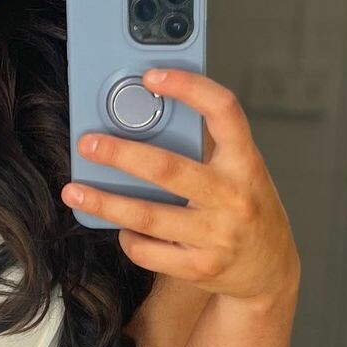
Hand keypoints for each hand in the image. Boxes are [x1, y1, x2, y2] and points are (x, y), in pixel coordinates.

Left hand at [61, 67, 299, 302]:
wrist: (271, 270)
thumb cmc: (245, 207)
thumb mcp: (239, 171)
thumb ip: (202, 150)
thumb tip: (138, 126)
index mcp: (245, 162)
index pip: (224, 111)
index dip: (189, 87)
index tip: (151, 76)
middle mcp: (234, 197)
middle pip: (168, 169)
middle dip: (120, 155)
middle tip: (88, 143)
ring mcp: (218, 236)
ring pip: (147, 215)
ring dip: (104, 202)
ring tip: (74, 190)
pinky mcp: (201, 268)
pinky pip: (148, 250)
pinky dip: (128, 237)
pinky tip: (122, 228)